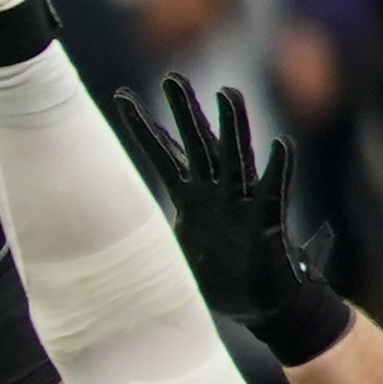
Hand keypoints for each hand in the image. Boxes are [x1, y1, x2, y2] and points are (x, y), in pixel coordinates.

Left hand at [121, 74, 344, 362]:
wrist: (261, 307)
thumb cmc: (221, 279)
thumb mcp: (172, 254)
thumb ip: (149, 237)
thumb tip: (101, 241)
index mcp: (190, 197)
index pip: (162, 154)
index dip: (143, 127)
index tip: (120, 96)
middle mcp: (216, 192)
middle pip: (198, 143)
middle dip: (185, 111)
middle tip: (172, 76)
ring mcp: (242, 204)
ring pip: (236, 158)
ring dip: (233, 127)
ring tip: (228, 93)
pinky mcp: (267, 223)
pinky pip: (274, 193)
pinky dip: (278, 170)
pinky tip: (280, 145)